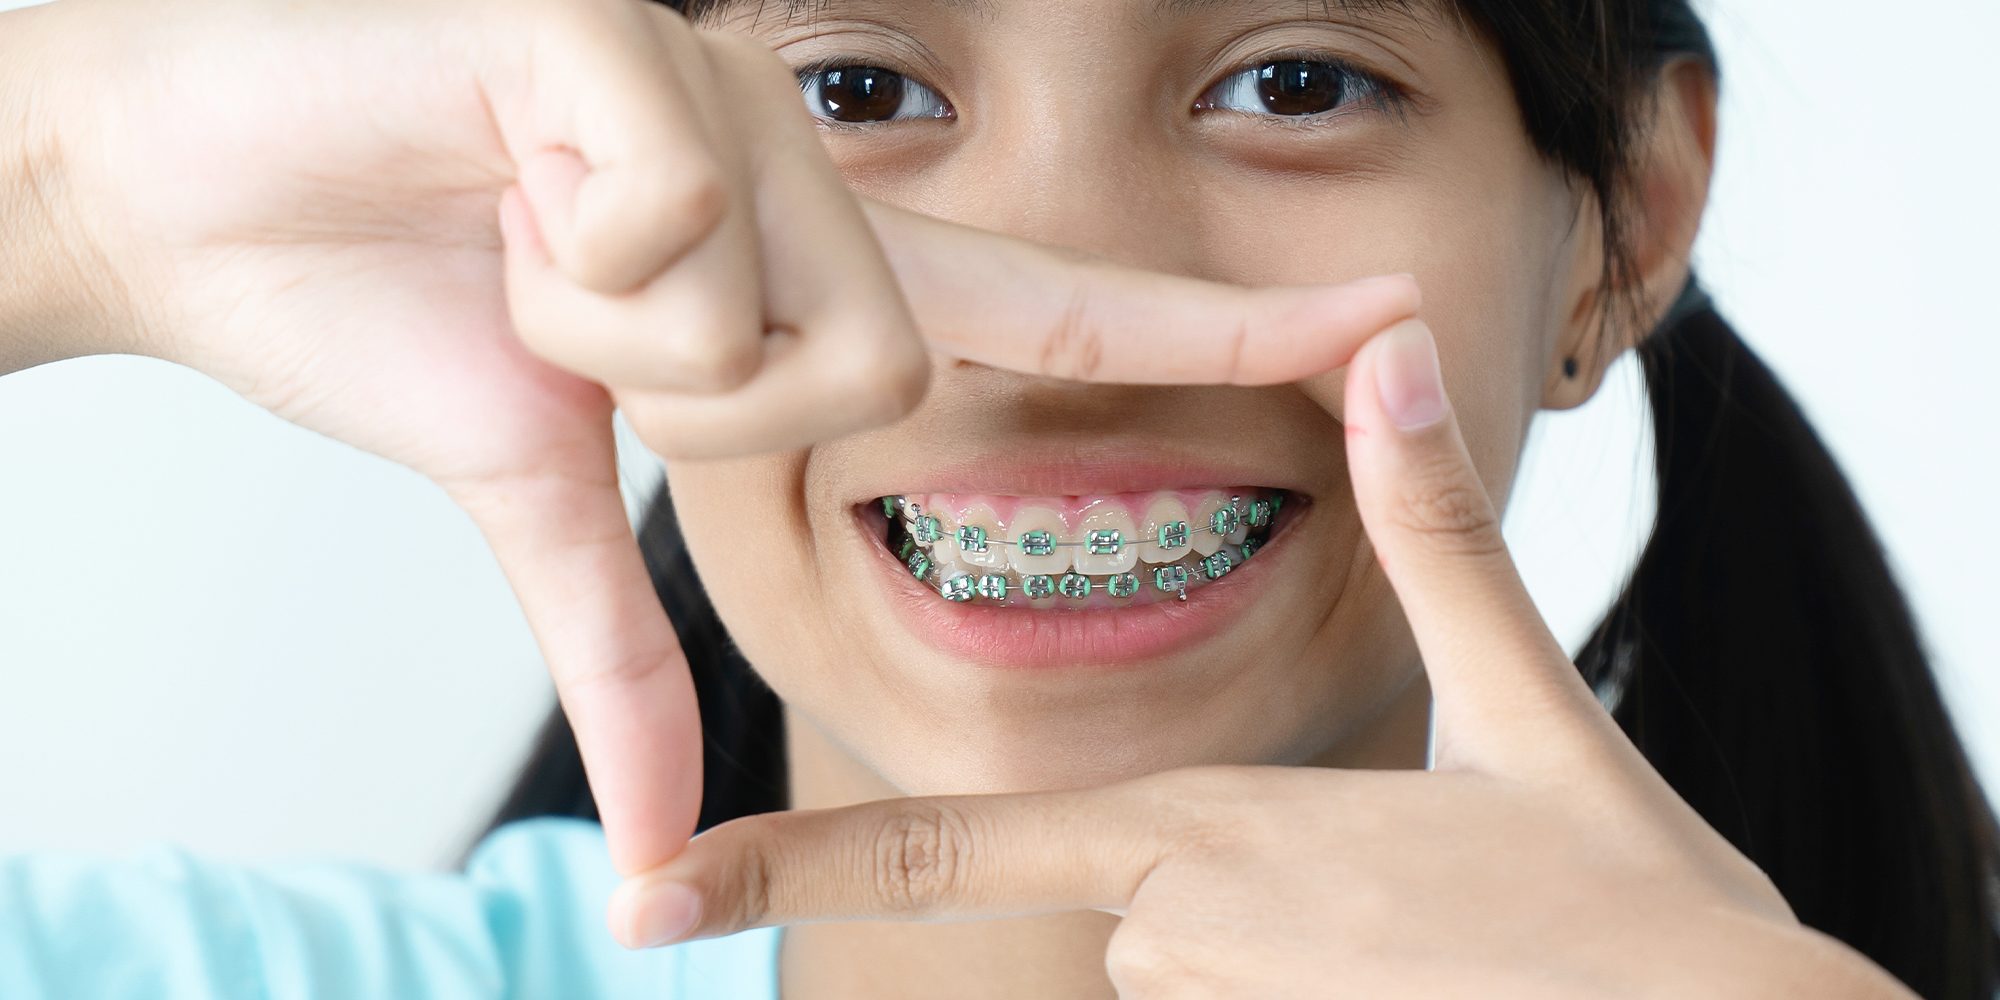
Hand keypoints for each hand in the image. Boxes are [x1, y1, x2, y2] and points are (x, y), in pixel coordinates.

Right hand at [12, 0, 1422, 880]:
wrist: (189, 184)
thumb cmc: (375, 294)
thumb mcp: (541, 492)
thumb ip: (630, 654)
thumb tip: (651, 853)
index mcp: (804, 267)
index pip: (1062, 309)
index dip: (1232, 331)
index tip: (1392, 332)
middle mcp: (809, 167)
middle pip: (889, 367)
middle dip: (697, 398)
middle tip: (555, 308)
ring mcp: (738, 88)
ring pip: (796, 310)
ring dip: (612, 327)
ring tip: (509, 229)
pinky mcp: (637, 31)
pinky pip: (681, 211)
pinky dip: (559, 239)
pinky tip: (487, 160)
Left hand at [609, 318, 1913, 997]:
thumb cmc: (1628, 903)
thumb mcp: (1525, 707)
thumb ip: (1435, 539)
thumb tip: (1391, 352)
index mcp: (1196, 831)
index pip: (948, 848)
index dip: (788, 867)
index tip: (650, 896)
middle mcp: (1178, 938)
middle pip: (1133, 897)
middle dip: (1229, 892)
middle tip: (1405, 901)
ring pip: (1196, 966)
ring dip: (1297, 946)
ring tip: (1433, 937)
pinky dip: (1318, 990)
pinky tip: (1423, 980)